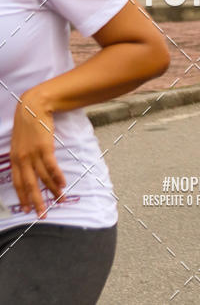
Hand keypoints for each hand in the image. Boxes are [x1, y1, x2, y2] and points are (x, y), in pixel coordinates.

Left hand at [10, 91, 65, 217]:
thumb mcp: (19, 141)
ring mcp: (33, 154)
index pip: (17, 183)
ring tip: (60, 200)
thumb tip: (27, 166)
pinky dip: (57, 177)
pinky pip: (51, 167)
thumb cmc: (27, 122)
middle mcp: (22, 159)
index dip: (23, 197)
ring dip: (52, 190)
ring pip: (43, 178)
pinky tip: (62, 185)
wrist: (33, 106)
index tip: (28, 209)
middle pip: (29, 185)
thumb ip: (21, 154)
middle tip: (42, 215)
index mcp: (14, 159)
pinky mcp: (45, 148)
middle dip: (36, 202)